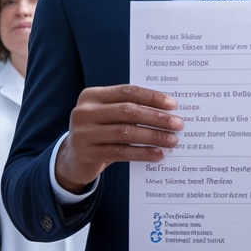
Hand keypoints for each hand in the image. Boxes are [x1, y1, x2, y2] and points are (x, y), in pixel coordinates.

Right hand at [55, 85, 181, 193]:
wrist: (73, 159)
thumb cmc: (100, 133)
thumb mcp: (108, 116)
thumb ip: (129, 109)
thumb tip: (167, 111)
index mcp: (92, 96)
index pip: (127, 91)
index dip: (151, 97)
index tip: (173, 105)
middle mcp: (84, 112)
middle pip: (128, 111)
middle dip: (156, 117)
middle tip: (178, 124)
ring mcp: (83, 133)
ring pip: (126, 132)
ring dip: (153, 136)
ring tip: (172, 140)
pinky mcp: (87, 154)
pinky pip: (121, 152)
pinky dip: (142, 153)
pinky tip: (158, 154)